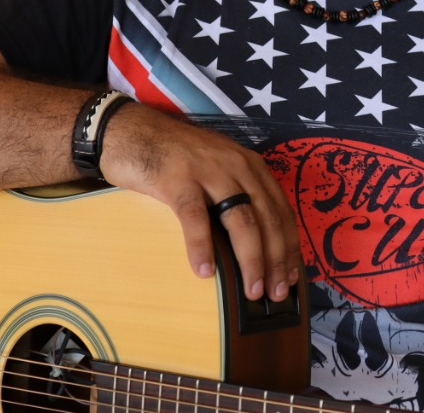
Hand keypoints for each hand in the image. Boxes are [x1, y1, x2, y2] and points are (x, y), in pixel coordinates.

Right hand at [98, 103, 300, 302]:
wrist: (132, 130)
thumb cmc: (174, 157)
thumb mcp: (217, 169)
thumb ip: (236, 194)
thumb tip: (252, 244)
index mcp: (250, 166)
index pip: (279, 210)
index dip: (289, 246)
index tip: (291, 277)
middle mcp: (236, 166)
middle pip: (267, 218)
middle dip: (276, 259)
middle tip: (277, 294)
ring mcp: (208, 171)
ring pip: (241, 220)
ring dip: (251, 259)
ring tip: (252, 290)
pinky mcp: (177, 179)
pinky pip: (195, 218)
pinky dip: (202, 246)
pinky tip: (204, 271)